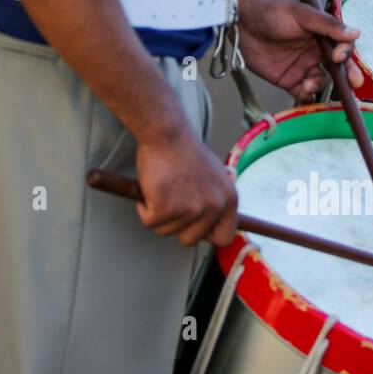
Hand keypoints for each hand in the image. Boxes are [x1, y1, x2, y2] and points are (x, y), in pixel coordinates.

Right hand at [135, 121, 237, 246]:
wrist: (167, 133)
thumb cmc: (185, 152)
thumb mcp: (214, 177)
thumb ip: (215, 201)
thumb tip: (210, 226)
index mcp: (229, 200)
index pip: (225, 237)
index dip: (206, 235)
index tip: (194, 226)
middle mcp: (214, 207)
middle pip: (190, 240)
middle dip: (175, 226)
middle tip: (169, 203)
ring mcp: (191, 209)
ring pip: (166, 232)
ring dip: (158, 215)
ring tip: (161, 189)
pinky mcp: (166, 208)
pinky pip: (149, 222)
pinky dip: (143, 209)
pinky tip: (150, 188)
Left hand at [237, 0, 362, 100]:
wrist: (241, 22)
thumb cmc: (271, 11)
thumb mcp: (302, 14)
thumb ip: (328, 25)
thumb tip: (355, 33)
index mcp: (322, 35)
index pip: (342, 47)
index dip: (345, 54)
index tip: (338, 57)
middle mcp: (316, 52)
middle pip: (338, 68)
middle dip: (347, 76)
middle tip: (353, 83)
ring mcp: (303, 68)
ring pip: (321, 82)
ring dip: (319, 85)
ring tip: (308, 84)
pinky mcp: (289, 80)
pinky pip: (303, 93)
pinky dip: (307, 96)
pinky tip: (303, 93)